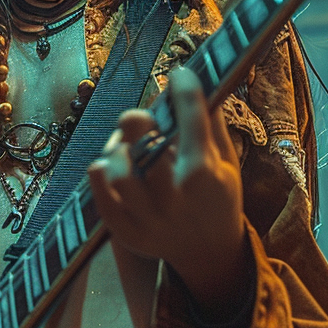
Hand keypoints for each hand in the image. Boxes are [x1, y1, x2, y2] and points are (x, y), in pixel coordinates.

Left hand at [88, 66, 248, 314]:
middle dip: (138, 122)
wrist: (209, 252)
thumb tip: (197, 81)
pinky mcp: (130, 233)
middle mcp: (177, 199)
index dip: (184, 89)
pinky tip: (105, 165)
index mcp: (206, 176)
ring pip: (120, 176)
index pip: (192, 121)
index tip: (179, 75)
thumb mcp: (227, 163)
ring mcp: (151, 219)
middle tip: (138, 117)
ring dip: (118, 153)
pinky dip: (99, 177)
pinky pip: (102, 201)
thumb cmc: (217, 196)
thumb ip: (212, 125)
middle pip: (147, 150)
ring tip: (126, 150)